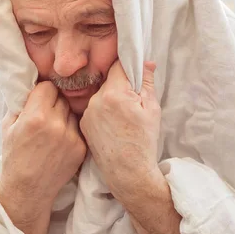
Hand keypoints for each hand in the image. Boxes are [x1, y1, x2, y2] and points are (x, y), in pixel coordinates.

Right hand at [0, 81, 86, 220]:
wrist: (28, 190)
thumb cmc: (14, 156)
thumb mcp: (8, 125)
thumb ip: (21, 102)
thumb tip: (31, 84)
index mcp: (36, 116)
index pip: (48, 86)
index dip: (42, 92)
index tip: (39, 99)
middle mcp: (56, 124)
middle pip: (62, 97)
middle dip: (54, 102)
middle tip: (46, 113)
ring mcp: (72, 137)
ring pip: (72, 111)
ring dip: (64, 115)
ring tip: (53, 129)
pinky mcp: (81, 148)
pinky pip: (78, 128)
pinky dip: (71, 131)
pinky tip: (60, 142)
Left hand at [79, 60, 160, 204]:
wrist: (127, 171)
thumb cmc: (143, 141)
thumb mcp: (152, 109)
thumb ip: (147, 82)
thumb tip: (146, 62)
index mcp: (114, 93)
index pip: (118, 66)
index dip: (128, 67)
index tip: (134, 73)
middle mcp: (96, 100)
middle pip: (109, 81)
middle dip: (120, 85)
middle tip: (133, 100)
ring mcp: (87, 112)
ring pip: (101, 95)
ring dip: (111, 98)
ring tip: (122, 117)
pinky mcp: (82, 123)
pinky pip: (94, 108)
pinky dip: (103, 111)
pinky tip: (112, 125)